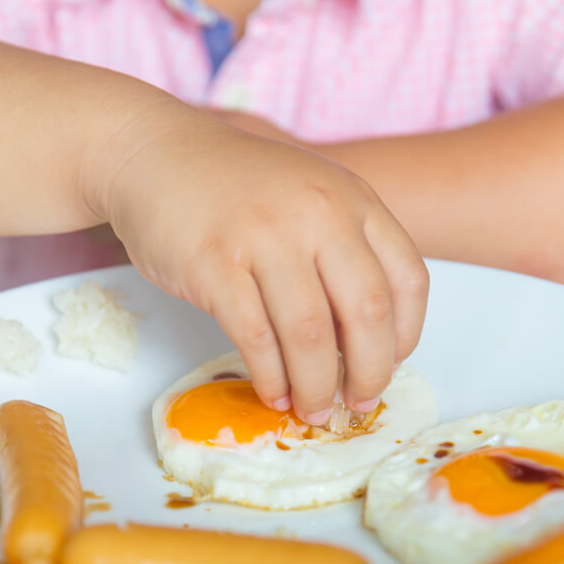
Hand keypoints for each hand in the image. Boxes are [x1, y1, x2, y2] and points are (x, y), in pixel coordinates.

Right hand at [96, 104, 427, 423]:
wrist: (156, 154)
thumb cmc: (238, 188)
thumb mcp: (310, 198)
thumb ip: (345, 253)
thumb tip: (367, 345)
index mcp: (352, 199)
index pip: (407, 279)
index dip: (405, 336)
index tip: (390, 366)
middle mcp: (317, 213)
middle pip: (366, 312)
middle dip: (368, 373)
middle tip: (358, 404)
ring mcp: (265, 236)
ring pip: (310, 334)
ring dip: (316, 386)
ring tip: (312, 409)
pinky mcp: (214, 264)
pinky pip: (255, 338)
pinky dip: (270, 376)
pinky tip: (273, 392)